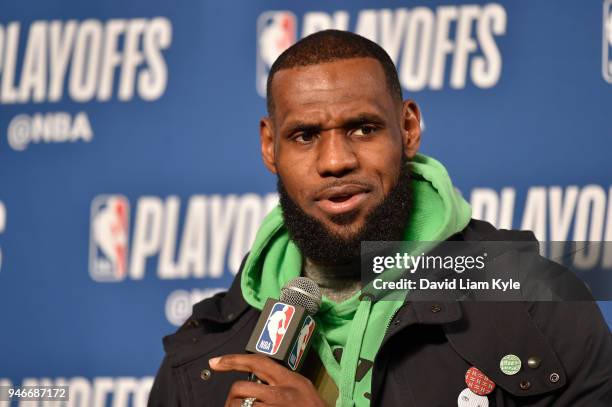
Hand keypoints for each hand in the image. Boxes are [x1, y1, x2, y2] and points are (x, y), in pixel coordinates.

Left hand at [209, 354, 327, 406]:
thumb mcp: (302, 386)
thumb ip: (281, 381)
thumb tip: (258, 378)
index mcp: (288, 379)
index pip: (257, 361)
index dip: (233, 360)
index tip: (215, 362)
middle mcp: (280, 394)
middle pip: (241, 388)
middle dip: (232, 398)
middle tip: (234, 404)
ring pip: (240, 406)